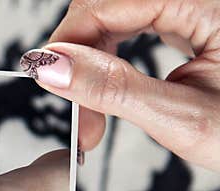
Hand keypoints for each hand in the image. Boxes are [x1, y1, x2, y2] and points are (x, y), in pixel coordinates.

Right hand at [19, 0, 219, 170]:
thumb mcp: (180, 118)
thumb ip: (113, 89)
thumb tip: (51, 67)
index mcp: (210, 4)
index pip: (111, 1)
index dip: (71, 41)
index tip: (48, 83)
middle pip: (108, 4)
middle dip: (79, 56)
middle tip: (76, 113)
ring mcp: (194, 6)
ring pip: (114, 15)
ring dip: (89, 61)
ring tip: (91, 114)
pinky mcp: (189, 18)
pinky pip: (131, 24)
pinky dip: (109, 60)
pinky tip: (107, 90)